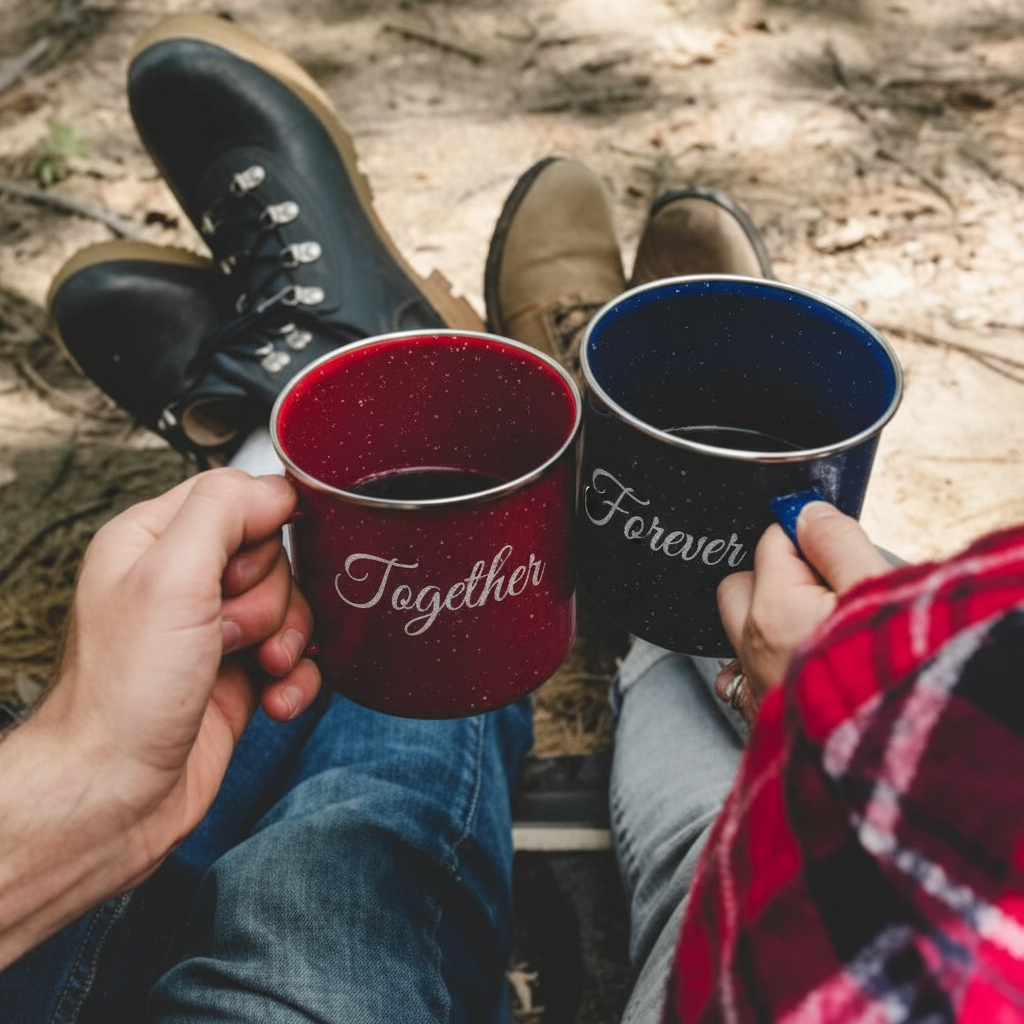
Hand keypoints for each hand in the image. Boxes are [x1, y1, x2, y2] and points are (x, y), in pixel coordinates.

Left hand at [0, 469, 320, 965]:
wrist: (116, 796)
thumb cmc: (123, 697)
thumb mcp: (170, 579)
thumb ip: (224, 513)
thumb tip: (277, 488)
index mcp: (153, 542)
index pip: (235, 497)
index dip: (258, 534)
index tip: (238, 574)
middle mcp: (182, 582)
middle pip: (273, 555)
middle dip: (271, 598)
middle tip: (230, 632)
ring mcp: (212, 630)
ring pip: (292, 606)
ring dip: (290, 640)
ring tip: (259, 667)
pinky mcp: (239, 675)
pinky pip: (297, 657)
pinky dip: (297, 679)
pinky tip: (275, 699)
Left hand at [714, 502, 890, 722]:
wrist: (896, 765)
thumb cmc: (894, 677)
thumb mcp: (878, 593)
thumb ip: (837, 544)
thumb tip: (808, 512)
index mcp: (774, 608)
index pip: (771, 541)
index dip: (807, 538)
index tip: (836, 547)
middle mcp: (752, 645)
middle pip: (740, 583)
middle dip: (772, 574)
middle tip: (824, 584)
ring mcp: (754, 683)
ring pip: (740, 629)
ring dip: (767, 617)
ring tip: (818, 623)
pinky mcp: (762, 716)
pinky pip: (745, 671)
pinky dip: (766, 658)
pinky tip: (800, 661)